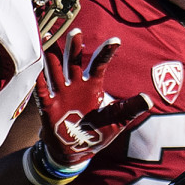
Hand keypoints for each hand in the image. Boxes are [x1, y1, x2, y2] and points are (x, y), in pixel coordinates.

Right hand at [36, 28, 151, 167]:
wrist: (76, 152)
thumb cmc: (97, 133)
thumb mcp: (117, 121)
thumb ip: (130, 109)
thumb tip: (149, 100)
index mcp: (93, 86)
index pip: (99, 64)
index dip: (106, 52)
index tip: (116, 40)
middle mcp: (75, 85)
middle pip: (73, 61)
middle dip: (74, 47)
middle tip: (76, 32)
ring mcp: (61, 94)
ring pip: (55, 70)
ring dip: (51, 58)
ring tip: (47, 43)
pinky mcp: (48, 106)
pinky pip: (42, 91)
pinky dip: (38, 81)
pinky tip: (35, 70)